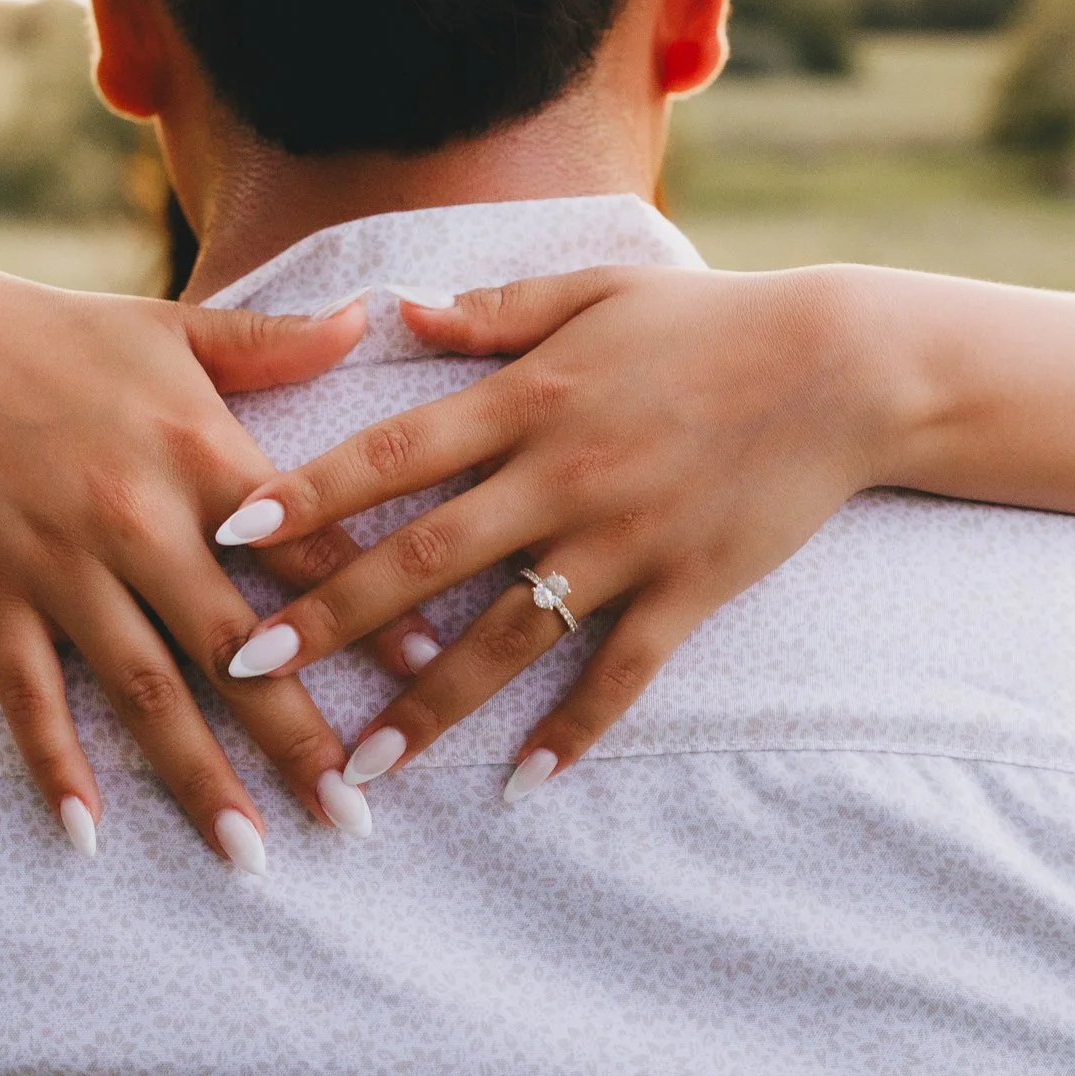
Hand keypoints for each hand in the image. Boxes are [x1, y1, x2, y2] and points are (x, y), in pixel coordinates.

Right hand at [0, 265, 436, 863]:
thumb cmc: (66, 335)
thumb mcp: (177, 326)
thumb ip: (278, 341)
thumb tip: (375, 314)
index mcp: (198, 450)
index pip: (302, 548)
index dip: (367, 611)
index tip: (425, 672)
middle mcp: (136, 517)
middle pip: (233, 647)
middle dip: (296, 738)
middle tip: (353, 816)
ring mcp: (60, 564)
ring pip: (141, 690)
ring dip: (196, 777)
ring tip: (249, 853)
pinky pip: (27, 695)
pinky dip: (54, 765)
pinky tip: (87, 835)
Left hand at [211, 264, 902, 797]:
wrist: (843, 366)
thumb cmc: (709, 321)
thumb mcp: (596, 290)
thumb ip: (494, 311)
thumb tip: (400, 311)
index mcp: (528, 398)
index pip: (392, 452)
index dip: (308, 494)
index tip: (231, 534)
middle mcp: (562, 475)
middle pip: (423, 558)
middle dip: (328, 619)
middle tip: (245, 670)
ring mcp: (624, 541)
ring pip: (507, 639)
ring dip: (428, 706)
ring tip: (361, 765)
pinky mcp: (687, 590)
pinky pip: (620, 674)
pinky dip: (573, 730)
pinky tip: (522, 784)